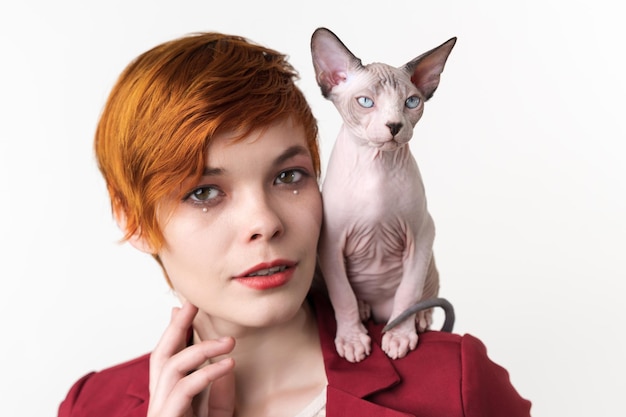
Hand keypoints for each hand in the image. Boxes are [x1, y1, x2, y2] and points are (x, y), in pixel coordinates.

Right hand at [147, 302, 235, 416]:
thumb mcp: (218, 415)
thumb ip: (221, 394)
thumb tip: (226, 363)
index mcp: (169, 398)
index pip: (168, 357)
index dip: (176, 330)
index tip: (189, 306)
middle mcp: (160, 402)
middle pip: (160, 355)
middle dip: (176, 326)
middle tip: (193, 303)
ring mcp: (160, 411)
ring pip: (171, 367)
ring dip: (202, 349)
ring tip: (229, 342)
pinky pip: (184, 388)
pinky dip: (207, 373)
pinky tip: (228, 364)